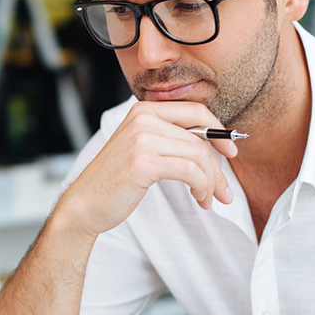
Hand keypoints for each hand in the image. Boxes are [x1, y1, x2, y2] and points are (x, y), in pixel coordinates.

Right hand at [58, 100, 235, 238]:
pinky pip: (190, 170)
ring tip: (208, 198)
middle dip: (218, 166)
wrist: (84, 204)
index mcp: (144, 110)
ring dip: (211, 181)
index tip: (230, 152)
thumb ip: (170, 138)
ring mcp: (142, 139)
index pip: (196, 111)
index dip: (219, 131)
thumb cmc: (116, 180)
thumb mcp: (142, 148)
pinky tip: (199, 198)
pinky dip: (202, 186)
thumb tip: (215, 142)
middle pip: (200, 137)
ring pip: (198, 155)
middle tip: (224, 190)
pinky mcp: (143, 162)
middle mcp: (143, 119)